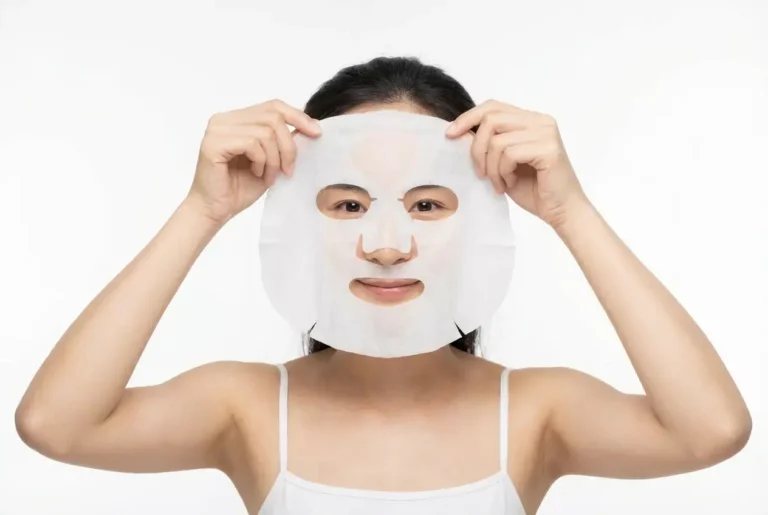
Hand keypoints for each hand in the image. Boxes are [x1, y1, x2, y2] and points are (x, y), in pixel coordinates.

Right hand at [186, 99, 321, 224]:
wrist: (216, 210)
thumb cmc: (240, 187)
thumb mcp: (271, 160)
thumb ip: (283, 140)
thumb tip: (310, 126)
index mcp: (236, 118)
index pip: (273, 106)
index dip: (298, 116)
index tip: (316, 133)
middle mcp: (224, 119)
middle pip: (273, 116)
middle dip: (288, 146)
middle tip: (288, 170)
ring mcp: (217, 129)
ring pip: (265, 132)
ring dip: (274, 159)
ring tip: (269, 176)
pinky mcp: (213, 143)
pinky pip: (252, 143)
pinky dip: (262, 162)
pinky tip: (256, 174)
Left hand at [446, 100, 588, 227]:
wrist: (561, 211)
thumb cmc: (534, 189)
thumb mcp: (504, 162)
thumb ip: (489, 144)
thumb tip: (459, 132)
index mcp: (530, 120)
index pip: (493, 106)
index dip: (468, 117)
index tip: (450, 134)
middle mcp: (541, 121)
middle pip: (491, 120)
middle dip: (477, 149)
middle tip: (481, 173)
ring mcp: (546, 133)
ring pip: (497, 140)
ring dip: (491, 167)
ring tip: (499, 183)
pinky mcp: (548, 149)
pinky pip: (509, 153)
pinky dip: (502, 172)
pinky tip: (510, 184)